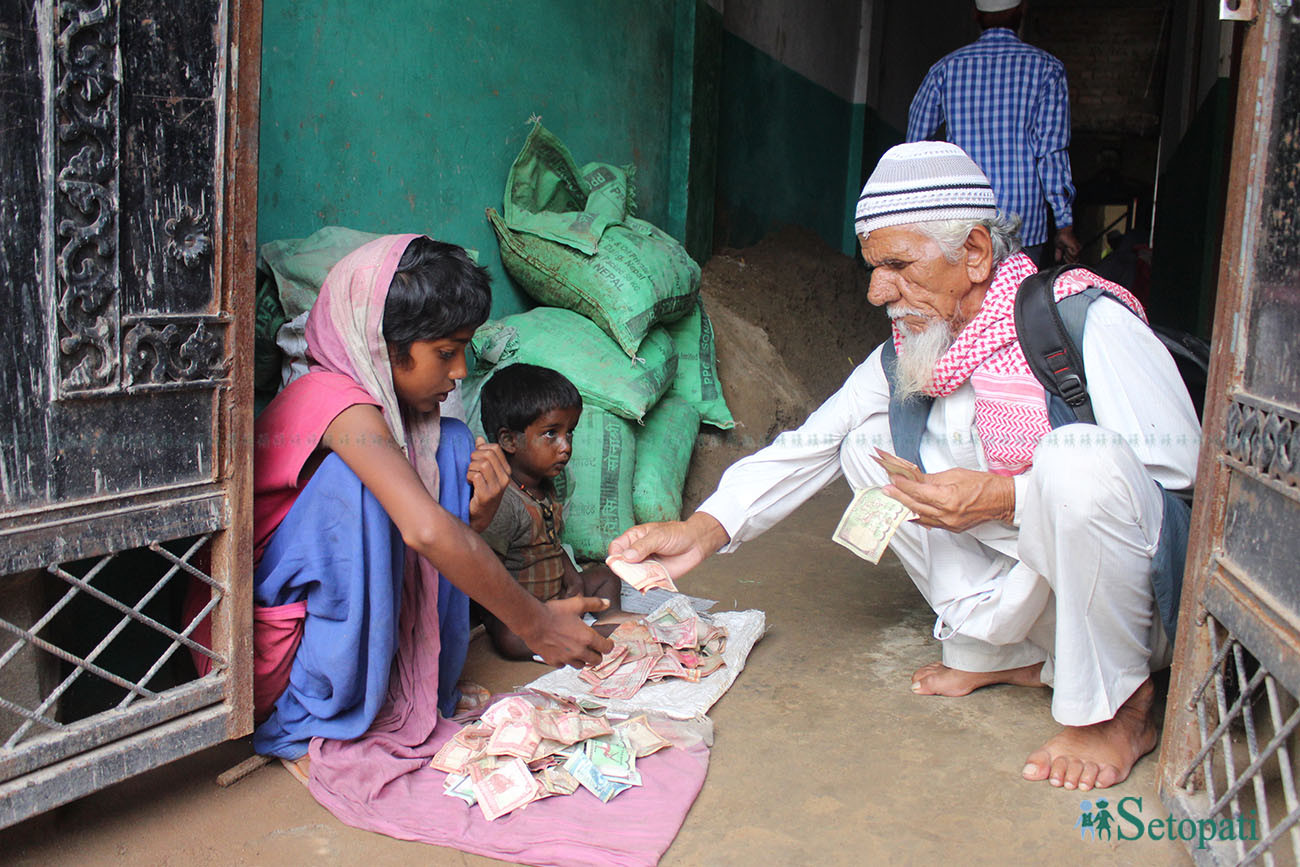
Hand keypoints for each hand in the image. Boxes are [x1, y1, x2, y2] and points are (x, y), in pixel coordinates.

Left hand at [467, 436, 510, 531]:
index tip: (476, 458)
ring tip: (470, 477)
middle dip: (474, 458)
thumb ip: (483, 454)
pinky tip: (469, 484)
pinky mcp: (487, 495)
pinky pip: (475, 476)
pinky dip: (468, 478)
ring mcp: (497, 488)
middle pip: (487, 454)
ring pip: (481, 464)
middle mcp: (505, 478)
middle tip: (471, 467)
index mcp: (506, 470)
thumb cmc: (480, 492)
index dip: (481, 449)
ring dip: (470, 469)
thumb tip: (479, 438)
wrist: (478, 516)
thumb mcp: (485, 472)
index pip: (495, 448)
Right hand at [518, 595, 614, 666]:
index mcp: (587, 638)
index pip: (606, 648)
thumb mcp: (576, 604)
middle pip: (596, 660)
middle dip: (597, 654)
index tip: (607, 643)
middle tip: (594, 647)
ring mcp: (566, 658)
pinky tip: (563, 652)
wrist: (532, 621)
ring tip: (579, 650)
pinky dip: (566, 661)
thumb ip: (594, 604)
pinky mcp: (554, 661)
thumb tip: (607, 603)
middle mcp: (579, 651)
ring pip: (581, 665)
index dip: (609, 645)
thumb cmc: (554, 612)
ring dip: (582, 659)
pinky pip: (564, 666)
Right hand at [607, 512, 728, 579]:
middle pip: (621, 565)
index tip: (620, 561)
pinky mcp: (653, 576)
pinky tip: (654, 579)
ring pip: (631, 576)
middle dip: (625, 570)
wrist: (695, 544)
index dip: (615, 556)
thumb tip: (626, 556)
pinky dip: (647, 585)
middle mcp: (636, 553)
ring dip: (637, 578)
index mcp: (633, 538)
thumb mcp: (658, 536)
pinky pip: (645, 584)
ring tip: (649, 573)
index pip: (615, 548)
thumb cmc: (677, 534)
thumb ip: (642, 546)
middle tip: (636, 570)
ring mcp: (644, 565)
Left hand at [883, 467, 1014, 532]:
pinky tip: (911, 509)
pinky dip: (919, 515)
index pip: (918, 492)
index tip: (892, 478)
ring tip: (895, 498)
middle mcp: (947, 514)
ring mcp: (949, 524)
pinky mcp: (952, 529)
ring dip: (906, 507)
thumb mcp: (955, 474)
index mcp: (948, 498)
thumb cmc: (983, 484)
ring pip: (920, 516)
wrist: (1002, 501)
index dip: (903, 485)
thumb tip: (914, 478)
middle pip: (915, 506)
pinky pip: (929, 523)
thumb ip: (931, 479)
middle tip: (886, 489)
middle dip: (899, 496)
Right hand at [1054, 226, 1080, 262]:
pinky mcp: (1077, 248)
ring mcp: (1077, 250)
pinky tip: (1068, 247)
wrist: (1062, 233)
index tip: (1063, 256)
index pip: (1073, 261)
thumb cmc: (1061, 238)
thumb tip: (1057, 260)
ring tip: (1066, 248)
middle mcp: (1077, 251)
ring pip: (1074, 259)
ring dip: (1068, 255)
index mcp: (1072, 251)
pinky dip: (1069, 252)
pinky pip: (1074, 255)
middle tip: (1065, 252)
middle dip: (1068, 259)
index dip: (1068, 261)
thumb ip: (1058, 254)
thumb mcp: (1058, 248)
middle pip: (1074, 262)